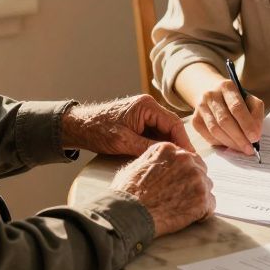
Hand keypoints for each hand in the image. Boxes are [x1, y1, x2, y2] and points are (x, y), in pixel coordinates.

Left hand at [61, 95, 193, 156]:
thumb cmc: (98, 130)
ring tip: (177, 163)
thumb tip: (169, 156)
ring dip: (169, 146)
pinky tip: (163, 159)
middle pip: (171, 127)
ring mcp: (143, 115)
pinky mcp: (138, 123)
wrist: (78, 126)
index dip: (184, 142)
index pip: (174, 123)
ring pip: (164, 132)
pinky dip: (159, 146)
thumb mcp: (124, 141)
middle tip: (188, 163)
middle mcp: (148, 107)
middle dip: (179, 145)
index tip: (190, 157)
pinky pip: (154, 134)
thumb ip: (148, 147)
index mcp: (147, 106)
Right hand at [111, 142, 214, 235]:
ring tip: (182, 208)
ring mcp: (196, 179)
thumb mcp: (136, 165)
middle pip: (200, 169)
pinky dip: (202, 212)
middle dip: (192, 182)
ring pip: (207, 186)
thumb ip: (155, 159)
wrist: (129, 214)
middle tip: (180, 197)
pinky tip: (189, 216)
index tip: (177, 183)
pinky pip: (211, 205)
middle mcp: (186, 159)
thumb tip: (162, 164)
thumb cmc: (127, 192)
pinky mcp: (202, 199)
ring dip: (197, 197)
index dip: (182, 172)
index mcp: (170, 149)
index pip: (187, 158)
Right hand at [190, 79, 264, 154]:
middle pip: (224, 120)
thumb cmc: (235, 99)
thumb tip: (255, 134)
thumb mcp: (249, 100)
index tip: (255, 138)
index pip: (236, 107)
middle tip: (249, 149)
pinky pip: (208, 136)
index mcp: (226, 87)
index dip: (246, 124)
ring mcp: (200, 107)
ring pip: (215, 130)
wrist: (212, 93)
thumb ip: (256, 114)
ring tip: (242, 148)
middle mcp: (211, 95)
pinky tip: (230, 144)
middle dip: (239, 137)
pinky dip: (221, 143)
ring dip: (231, 143)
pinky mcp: (195, 120)